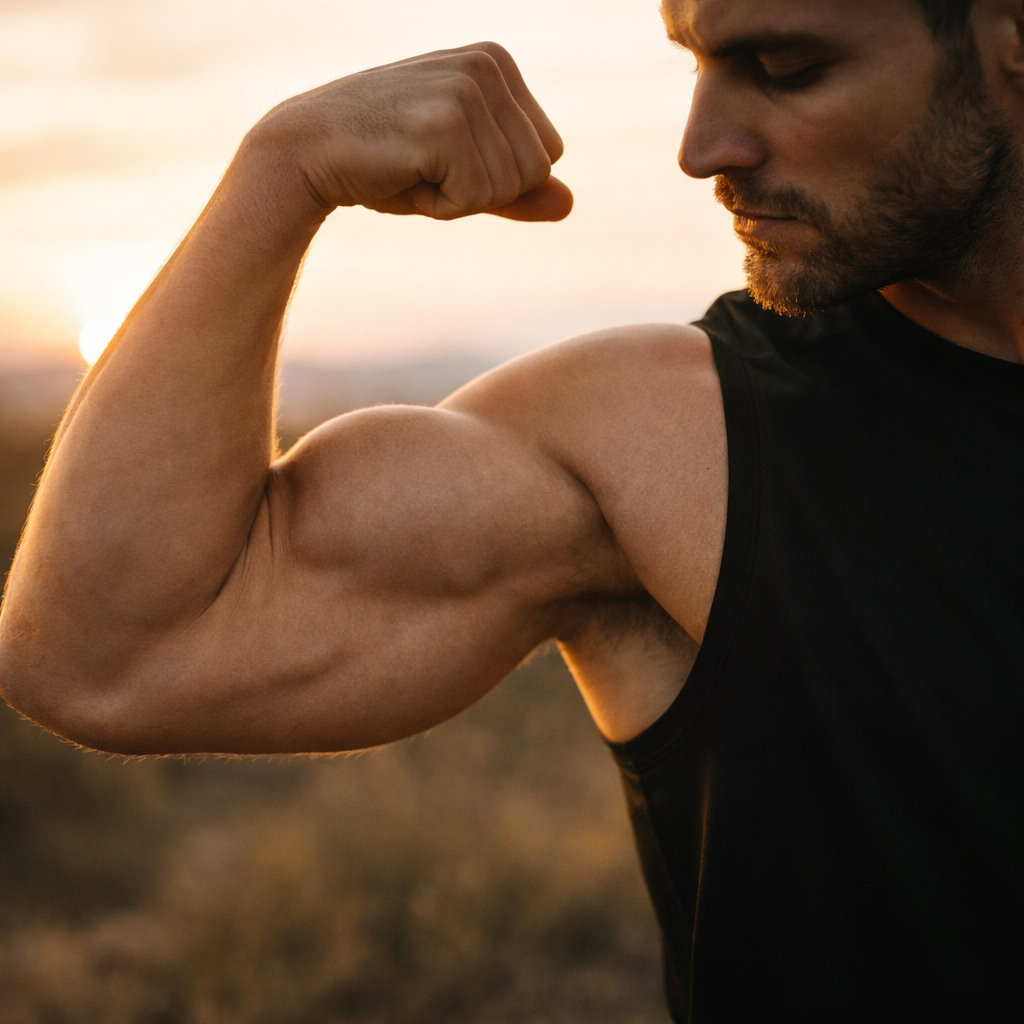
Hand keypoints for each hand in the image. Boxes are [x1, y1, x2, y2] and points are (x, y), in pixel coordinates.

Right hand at [251, 42, 572, 222]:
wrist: (307, 151)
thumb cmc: (385, 162)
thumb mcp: (460, 173)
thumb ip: (516, 189)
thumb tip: (569, 204)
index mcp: (497, 63)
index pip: (547, 154)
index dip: (496, 179)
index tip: (442, 159)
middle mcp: (490, 64)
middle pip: (536, 171)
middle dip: (482, 191)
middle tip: (425, 167)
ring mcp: (469, 88)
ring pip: (510, 188)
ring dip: (458, 199)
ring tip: (412, 168)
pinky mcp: (447, 121)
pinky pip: (477, 198)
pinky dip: (441, 207)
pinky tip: (404, 175)